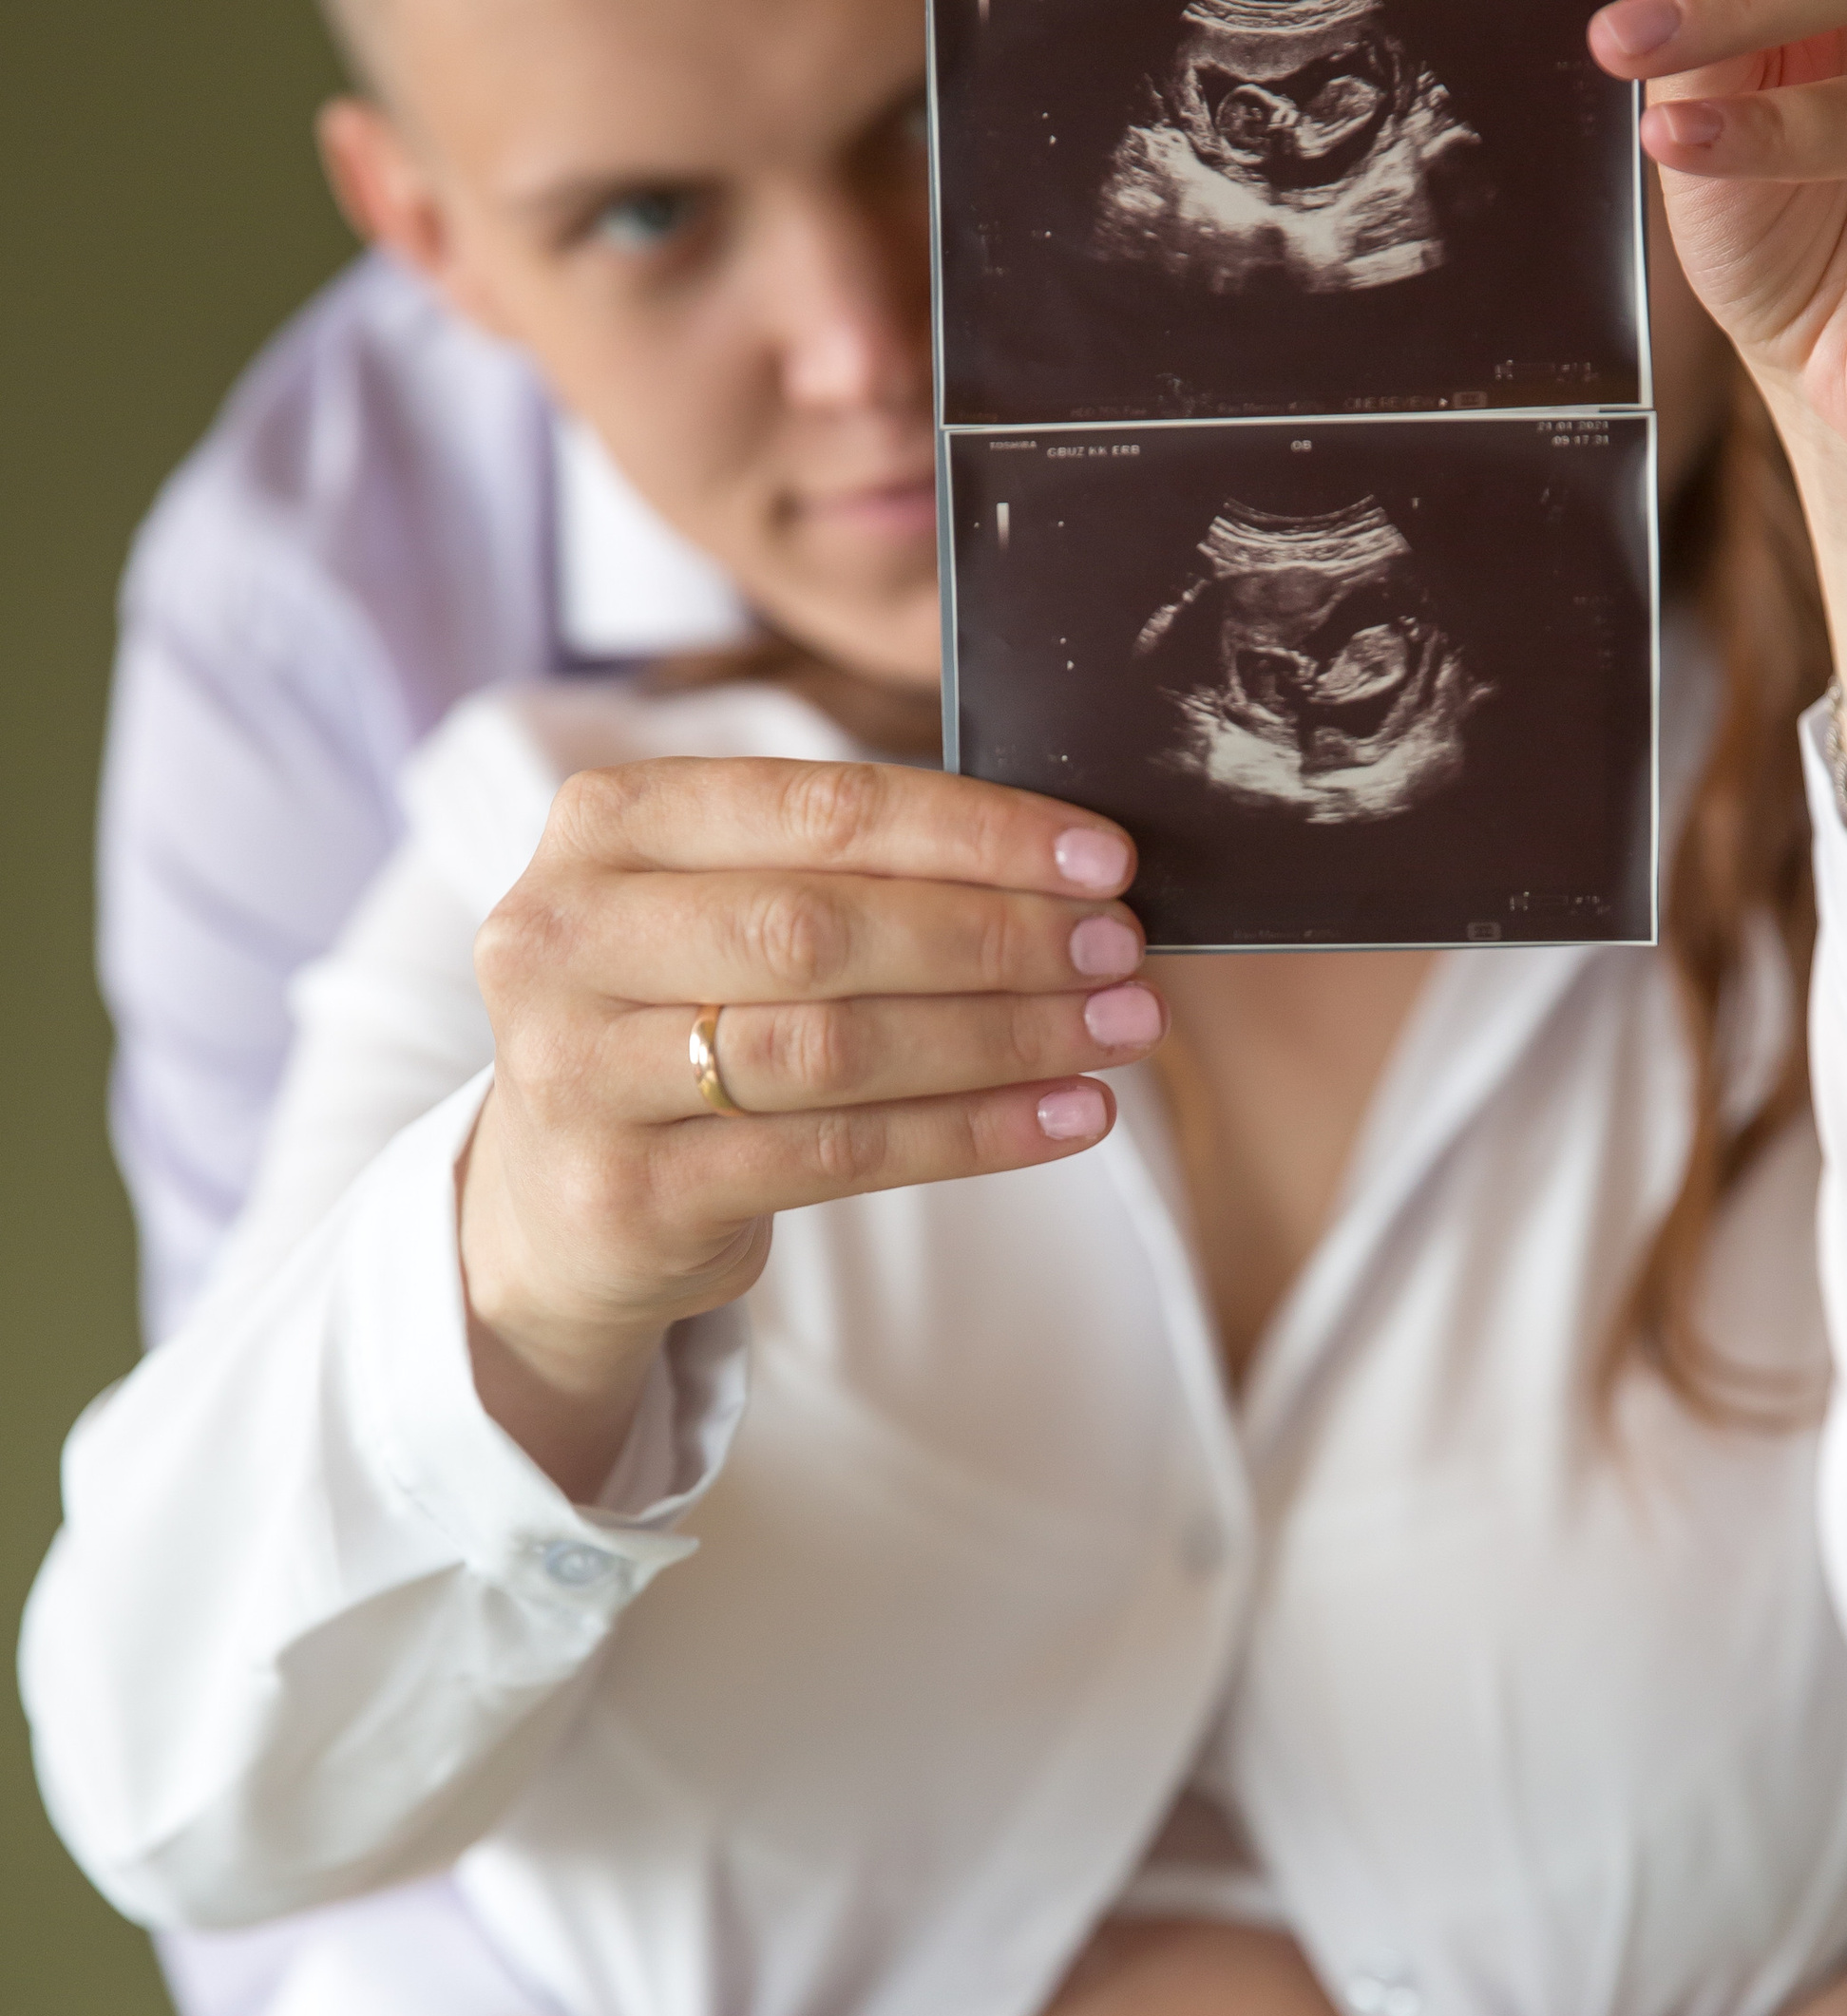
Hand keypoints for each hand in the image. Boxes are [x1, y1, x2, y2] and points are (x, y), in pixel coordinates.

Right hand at [461, 759, 1162, 1489]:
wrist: (555, 1208)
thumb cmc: (680, 1024)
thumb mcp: (720, 914)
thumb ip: (848, 873)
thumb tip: (1067, 874)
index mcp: (602, 827)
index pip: (818, 808)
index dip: (973, 833)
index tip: (1102, 860)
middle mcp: (564, 936)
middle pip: (822, 928)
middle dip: (996, 937)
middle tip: (1121, 950)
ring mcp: (580, 1072)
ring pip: (834, 1047)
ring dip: (1003, 1036)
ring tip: (1119, 1030)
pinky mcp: (627, 1193)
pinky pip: (838, 1154)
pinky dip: (973, 1133)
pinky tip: (1069, 1117)